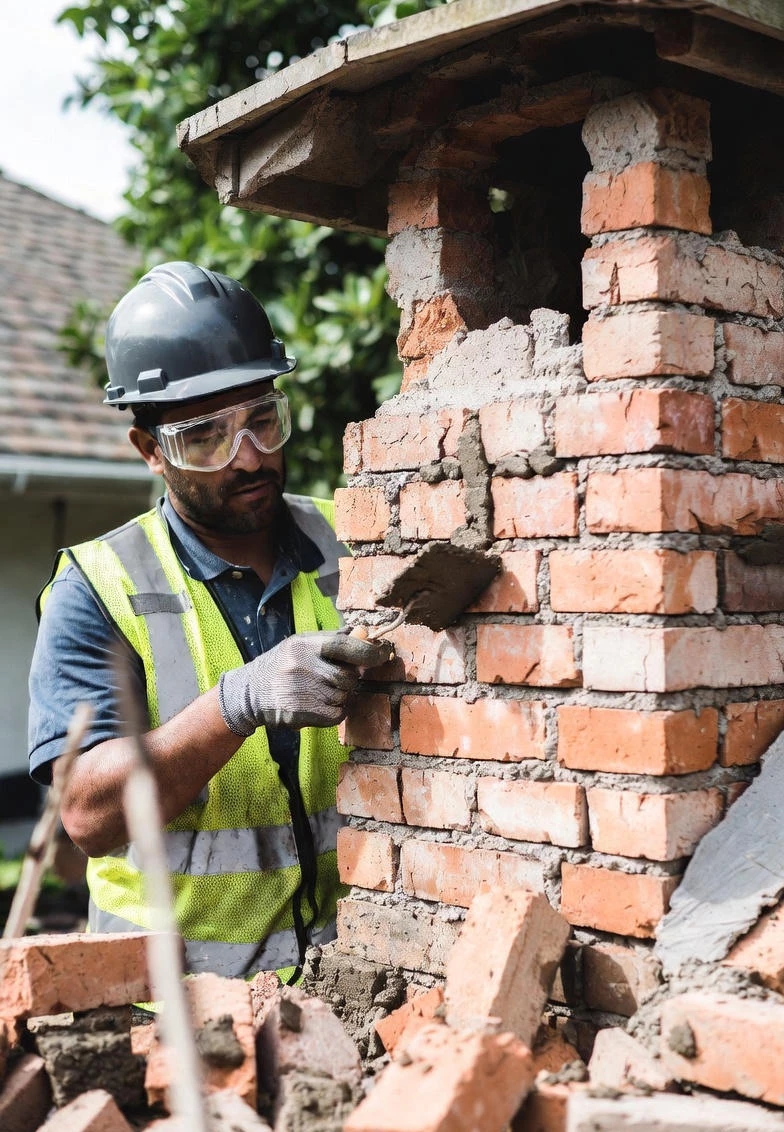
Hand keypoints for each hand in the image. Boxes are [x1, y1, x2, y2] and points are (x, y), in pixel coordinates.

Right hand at [218, 630, 391, 733]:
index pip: (344, 645)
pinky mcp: (299, 712)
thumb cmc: (282, 665)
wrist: (250, 692)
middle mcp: (303, 665)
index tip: (383, 654)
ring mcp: (301, 690)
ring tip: (322, 692)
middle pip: (348, 676)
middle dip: (348, 679)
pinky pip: (336, 714)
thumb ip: (332, 639)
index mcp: (305, 644)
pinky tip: (323, 706)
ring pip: (344, 696)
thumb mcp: (301, 644)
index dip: (368, 651)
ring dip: (341, 696)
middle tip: (336, 679)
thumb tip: (364, 633)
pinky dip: (336, 712)